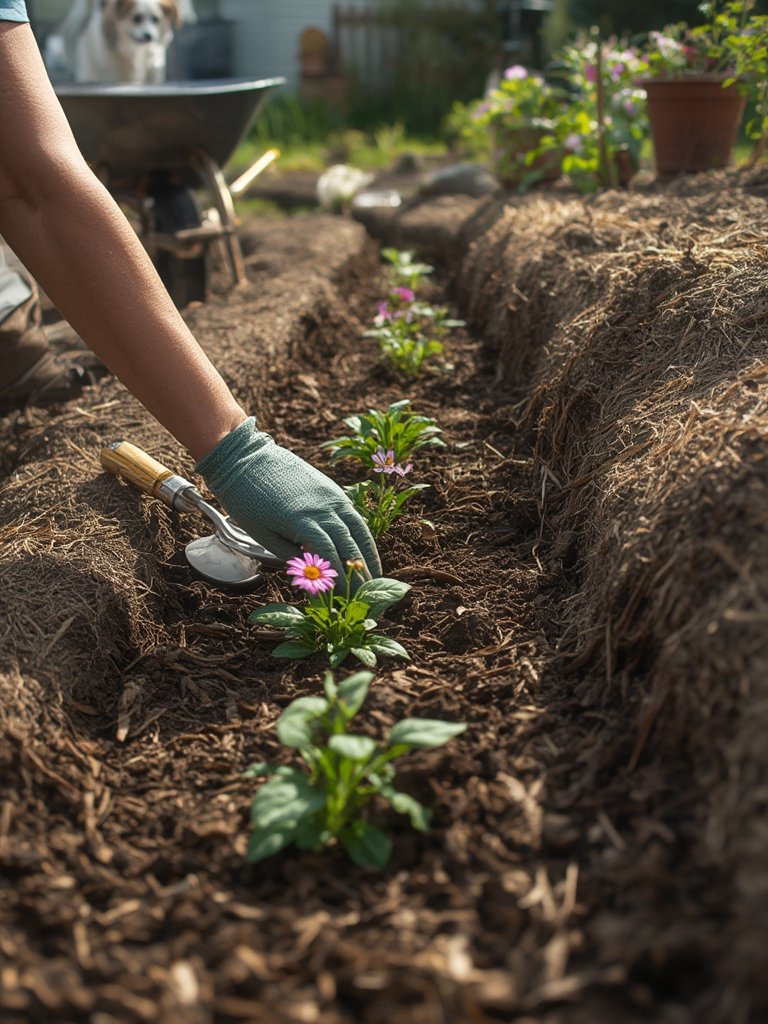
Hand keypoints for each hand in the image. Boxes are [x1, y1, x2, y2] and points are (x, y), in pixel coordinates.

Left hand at [195, 418, 380, 580]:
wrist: (245, 458)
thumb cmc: (246, 499)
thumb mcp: (262, 534)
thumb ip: (289, 554)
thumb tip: (310, 575)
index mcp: (302, 522)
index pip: (330, 555)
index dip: (340, 578)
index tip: (347, 595)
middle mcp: (322, 508)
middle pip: (349, 543)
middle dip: (360, 570)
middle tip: (368, 591)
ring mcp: (330, 496)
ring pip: (357, 527)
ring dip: (368, 552)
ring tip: (375, 572)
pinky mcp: (330, 488)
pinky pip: (352, 513)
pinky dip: (361, 532)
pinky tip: (363, 545)